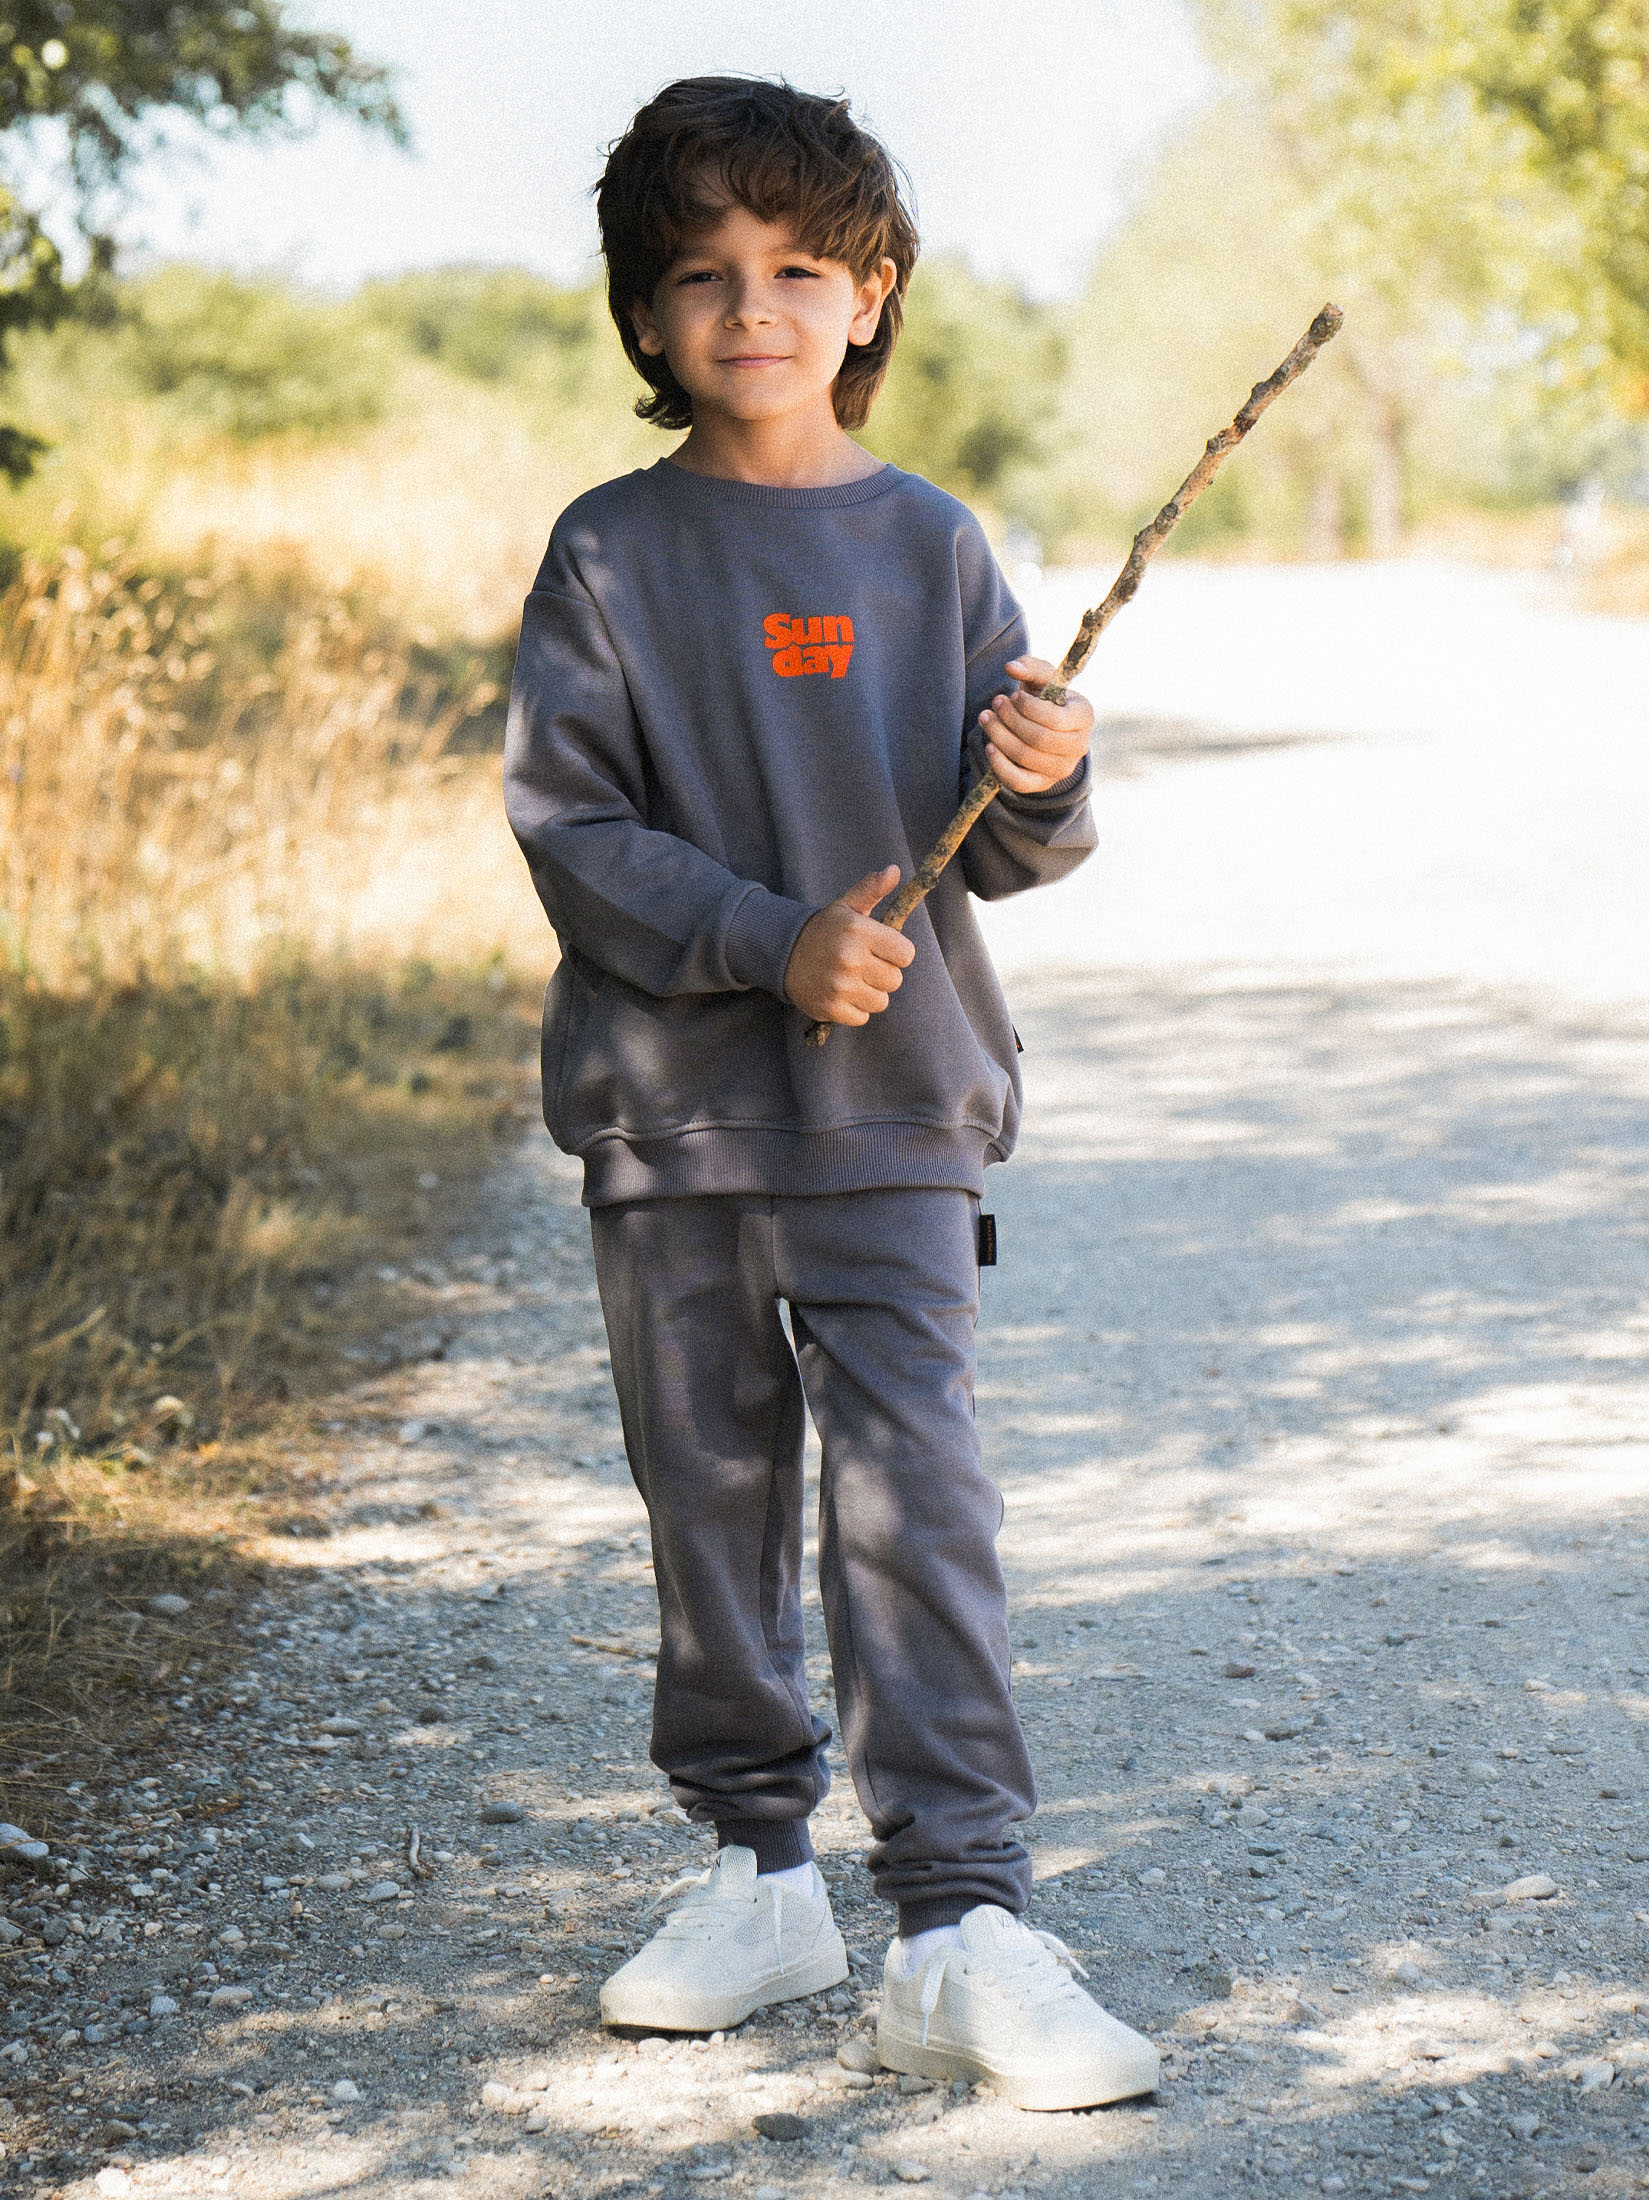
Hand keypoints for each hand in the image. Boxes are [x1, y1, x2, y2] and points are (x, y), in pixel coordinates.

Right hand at [783, 865, 914, 1025]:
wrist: (783, 953)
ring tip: (852, 979)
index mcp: (858, 931)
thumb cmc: (824, 930)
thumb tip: (894, 870)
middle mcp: (850, 958)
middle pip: (895, 980)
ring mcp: (839, 986)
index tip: (880, 949)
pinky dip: (855, 1009)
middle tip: (863, 965)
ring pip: (881, 1001)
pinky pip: (863, 1017)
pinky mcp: (830, 1008)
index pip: (906, 954)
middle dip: (883, 973)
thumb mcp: (846, 906)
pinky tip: (842, 993)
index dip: (896, 953)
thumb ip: (872, 889)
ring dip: (870, 993)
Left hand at [979, 655, 1092, 793]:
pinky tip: (989, 747)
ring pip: (1026, 757)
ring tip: (986, 718)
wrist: (1048, 727)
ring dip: (1000, 736)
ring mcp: (1062, 768)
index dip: (1028, 707)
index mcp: (1084, 716)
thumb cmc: (1046, 698)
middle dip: (1011, 720)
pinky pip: (1019, 782)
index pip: (1054, 718)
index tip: (1013, 695)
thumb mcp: (1042, 678)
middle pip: (1038, 739)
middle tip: (995, 703)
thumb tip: (1011, 667)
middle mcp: (1079, 746)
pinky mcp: (1043, 784)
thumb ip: (1030, 667)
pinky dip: (1000, 765)